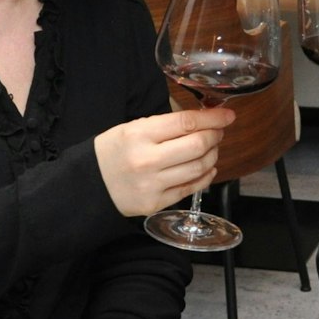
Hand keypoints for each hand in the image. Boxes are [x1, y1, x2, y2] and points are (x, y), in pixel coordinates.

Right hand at [95, 107, 234, 216]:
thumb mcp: (131, 128)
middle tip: (218, 132)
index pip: (185, 123)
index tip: (227, 115)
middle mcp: (147, 160)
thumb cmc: (113, 152)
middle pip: (197, 146)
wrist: (90, 185)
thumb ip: (165, 125)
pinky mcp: (156, 203)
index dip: (212, 118)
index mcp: (139, 135)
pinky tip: (208, 168)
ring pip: (198, 168)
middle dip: (215, 136)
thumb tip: (202, 120)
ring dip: (212, 155)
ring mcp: (153, 184)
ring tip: (211, 148)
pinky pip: (190, 188)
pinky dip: (205, 176)